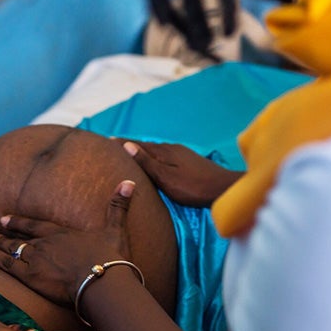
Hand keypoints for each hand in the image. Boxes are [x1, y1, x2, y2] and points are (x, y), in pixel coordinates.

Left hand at [0, 180, 134, 305]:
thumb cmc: (110, 258)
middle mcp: (45, 244)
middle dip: (6, 234)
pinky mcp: (31, 276)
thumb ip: (119, 206)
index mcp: (62, 233)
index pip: (36, 225)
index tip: (6, 219)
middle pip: (21, 238)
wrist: (102, 282)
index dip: (20, 222)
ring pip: (11, 251)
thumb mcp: (116, 229)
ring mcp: (36, 260)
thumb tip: (129, 182)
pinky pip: (7, 266)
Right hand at [118, 140, 242, 206]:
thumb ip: (147, 163)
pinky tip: (155, 162)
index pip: (137, 144)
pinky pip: (164, 156)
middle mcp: (171, 149)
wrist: (224, 189)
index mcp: (164, 151)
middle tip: (114, 146)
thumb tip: (127, 146)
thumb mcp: (166, 177)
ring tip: (130, 154)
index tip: (106, 141)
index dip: (122, 143)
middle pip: (146, 145)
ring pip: (156, 151)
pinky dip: (153, 157)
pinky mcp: (188, 161)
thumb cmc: (193, 187)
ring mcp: (181, 154)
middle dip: (130, 145)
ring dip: (142, 151)